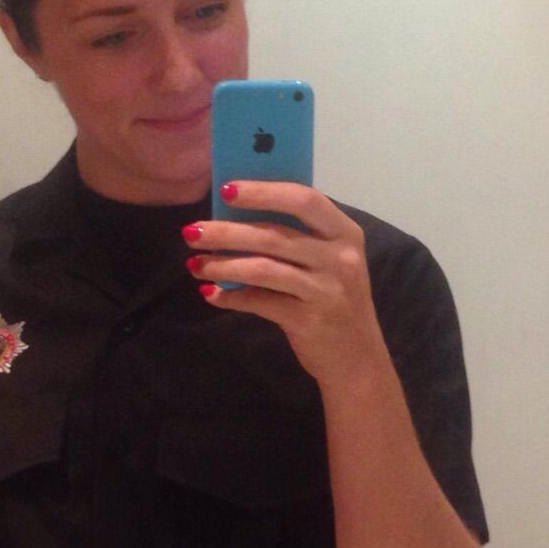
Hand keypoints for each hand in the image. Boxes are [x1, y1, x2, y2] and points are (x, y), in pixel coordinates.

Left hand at [182, 179, 388, 387]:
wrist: (356, 357)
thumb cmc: (334, 298)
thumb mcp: (330, 260)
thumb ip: (297, 236)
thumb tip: (237, 215)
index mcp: (345, 233)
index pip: (304, 200)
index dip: (263, 192)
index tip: (226, 190)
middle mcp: (339, 259)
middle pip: (274, 235)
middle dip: (227, 232)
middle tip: (192, 232)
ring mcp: (325, 291)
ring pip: (262, 269)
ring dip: (222, 265)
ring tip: (194, 264)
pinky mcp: (308, 320)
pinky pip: (260, 302)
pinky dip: (231, 297)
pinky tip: (210, 293)